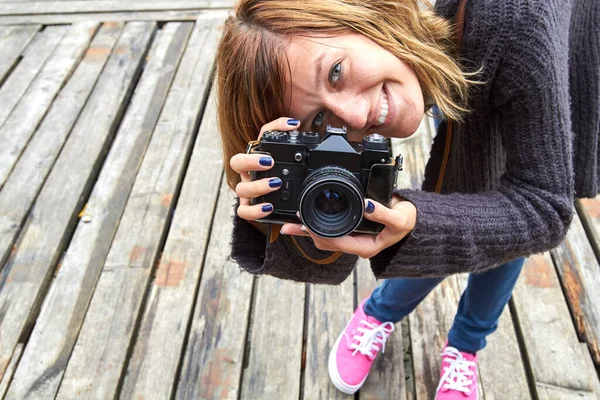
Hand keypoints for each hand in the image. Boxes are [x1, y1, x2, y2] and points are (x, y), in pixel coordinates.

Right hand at [230, 117, 299, 220]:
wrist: (291, 201)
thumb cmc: (289, 174)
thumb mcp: (294, 155)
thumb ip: (291, 137)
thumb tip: (294, 125)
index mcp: (258, 156)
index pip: (257, 139)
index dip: (271, 131)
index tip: (284, 139)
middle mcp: (249, 172)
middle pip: (236, 162)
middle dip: (250, 161)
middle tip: (269, 162)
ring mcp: (248, 190)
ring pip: (241, 188)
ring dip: (257, 186)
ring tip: (276, 184)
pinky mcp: (250, 207)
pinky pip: (244, 211)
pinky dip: (254, 211)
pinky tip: (268, 207)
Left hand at [281, 196, 416, 258]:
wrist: (414, 220)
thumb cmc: (408, 222)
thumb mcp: (399, 219)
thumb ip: (383, 214)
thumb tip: (366, 205)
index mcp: (365, 247)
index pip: (336, 242)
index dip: (318, 233)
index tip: (305, 224)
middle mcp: (356, 245)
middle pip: (325, 241)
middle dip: (306, 233)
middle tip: (287, 226)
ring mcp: (353, 239)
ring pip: (325, 236)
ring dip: (309, 229)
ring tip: (292, 222)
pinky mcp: (352, 231)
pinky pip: (330, 229)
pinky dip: (318, 224)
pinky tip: (307, 218)